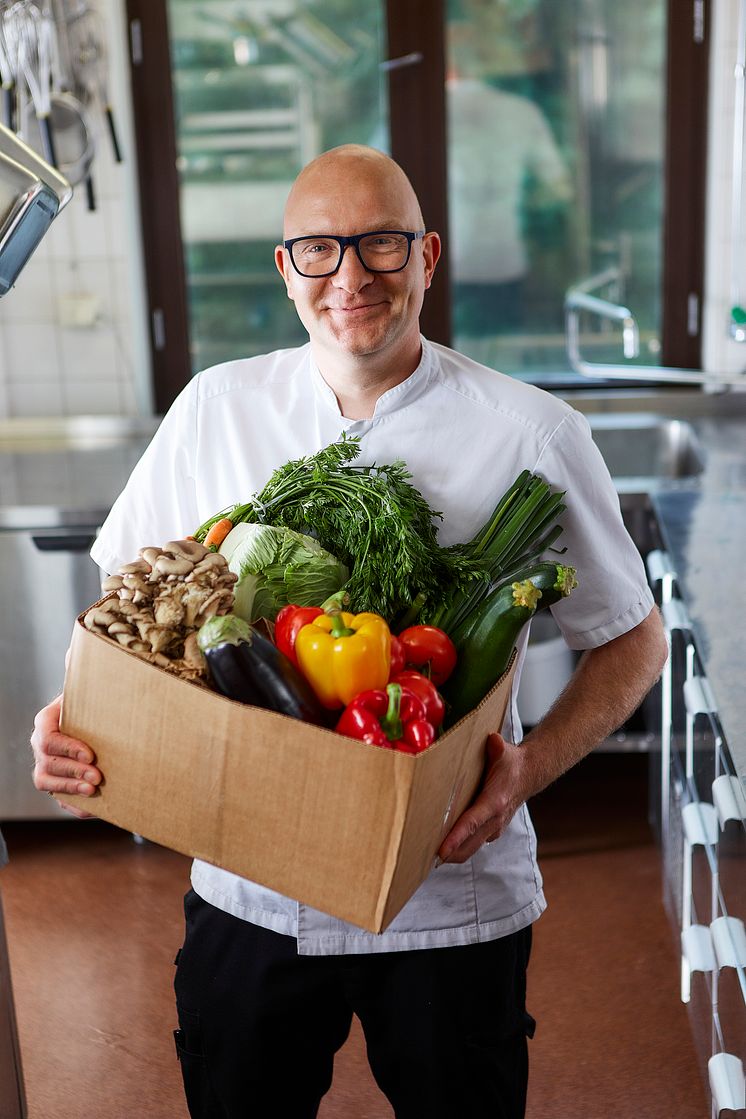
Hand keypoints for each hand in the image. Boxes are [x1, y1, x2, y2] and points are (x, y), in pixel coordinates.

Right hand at [30, 694, 101, 818]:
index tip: (90, 755)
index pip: (49, 738)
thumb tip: (106, 670)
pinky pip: (58, 797)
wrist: (92, 717)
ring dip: (70, 789)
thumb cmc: (93, 702)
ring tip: (92, 791)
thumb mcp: (91, 692)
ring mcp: (45, 764)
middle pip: (48, 763)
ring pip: (46, 782)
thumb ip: (94, 685)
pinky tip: (91, 809)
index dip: (68, 749)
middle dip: (73, 772)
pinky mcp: (55, 781)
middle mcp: (40, 744)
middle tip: (97, 777)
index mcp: (46, 721)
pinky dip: (74, 805)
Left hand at [438, 733, 530, 862]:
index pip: (472, 823)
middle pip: (469, 844)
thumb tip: (493, 739)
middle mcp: (495, 820)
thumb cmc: (512, 763)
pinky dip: (459, 848)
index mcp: (495, 802)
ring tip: (427, 855)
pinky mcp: (491, 831)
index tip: (441, 850)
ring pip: (471, 849)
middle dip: (448, 854)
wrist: (529, 775)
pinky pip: (474, 844)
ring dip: (452, 854)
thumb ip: (498, 747)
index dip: (456, 838)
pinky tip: (443, 847)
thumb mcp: (505, 751)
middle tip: (422, 858)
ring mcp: (494, 828)